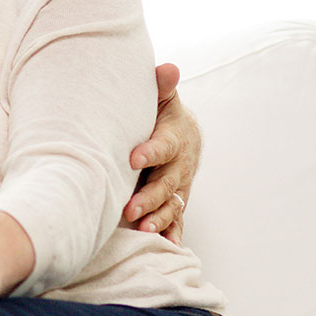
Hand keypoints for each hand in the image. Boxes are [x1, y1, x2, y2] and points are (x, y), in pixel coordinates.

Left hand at [124, 63, 201, 241]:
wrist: (186, 134)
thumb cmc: (164, 114)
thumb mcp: (163, 98)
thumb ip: (162, 86)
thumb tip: (168, 68)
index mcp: (174, 139)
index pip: (163, 147)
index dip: (150, 153)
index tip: (132, 159)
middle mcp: (179, 166)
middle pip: (166, 183)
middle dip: (149, 197)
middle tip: (129, 208)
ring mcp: (179, 186)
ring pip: (171, 205)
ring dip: (157, 218)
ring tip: (141, 230)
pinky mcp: (177, 201)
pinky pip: (176, 219)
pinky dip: (172, 234)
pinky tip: (166, 247)